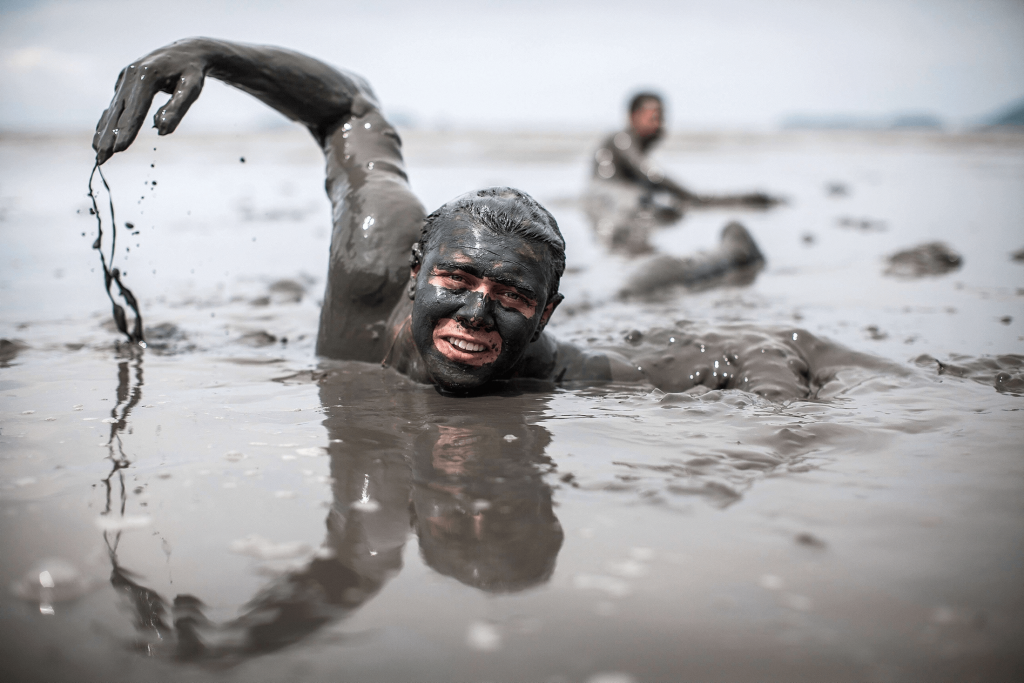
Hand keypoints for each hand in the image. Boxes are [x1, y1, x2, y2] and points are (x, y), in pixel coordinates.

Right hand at [93, 41, 208, 163]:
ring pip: (113, 109)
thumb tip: (162, 131)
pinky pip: (114, 105)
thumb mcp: (192, 88)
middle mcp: (130, 75)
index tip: (119, 150)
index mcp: (147, 75)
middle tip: (102, 159)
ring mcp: (124, 77)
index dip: (127, 130)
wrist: (186, 51)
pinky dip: (107, 121)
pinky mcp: (123, 82)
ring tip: (98, 153)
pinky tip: (100, 136)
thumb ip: (177, 109)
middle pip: (119, 111)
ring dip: (104, 132)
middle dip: (109, 136)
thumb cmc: (192, 72)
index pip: (136, 109)